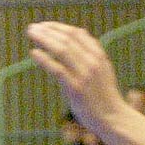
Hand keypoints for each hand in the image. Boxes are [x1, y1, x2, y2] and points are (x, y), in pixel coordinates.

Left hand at [26, 22, 127, 136]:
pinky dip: (45, 59)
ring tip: (30, 34)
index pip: (76, 33)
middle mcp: (92, 61)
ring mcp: (84, 75)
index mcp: (98, 55)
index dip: (57, 27)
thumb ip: (91, 51)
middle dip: (47, 31)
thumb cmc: (104, 95)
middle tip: (31, 28)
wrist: (113, 118)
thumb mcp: (102, 68)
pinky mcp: (76, 89)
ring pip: (62, 50)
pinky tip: (34, 53)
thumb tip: (81, 31)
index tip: (43, 25)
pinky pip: (58, 70)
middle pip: (67, 39)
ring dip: (44, 39)